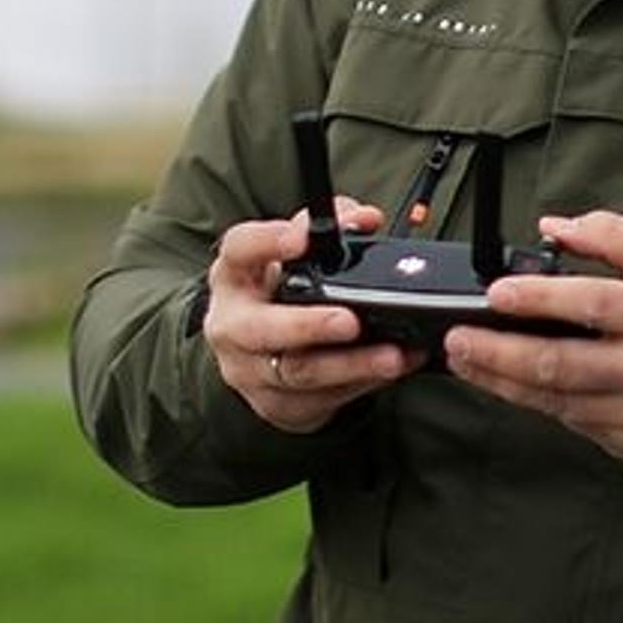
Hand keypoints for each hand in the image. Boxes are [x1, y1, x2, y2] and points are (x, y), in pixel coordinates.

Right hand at [204, 200, 415, 431]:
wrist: (254, 350)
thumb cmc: (277, 292)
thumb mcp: (292, 255)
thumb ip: (332, 227)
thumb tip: (365, 218)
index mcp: (234, 274)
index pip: (240, 249)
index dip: (268, 241)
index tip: (302, 238)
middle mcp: (231, 324)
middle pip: (263, 328)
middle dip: (309, 325)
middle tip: (349, 321)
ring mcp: (248, 370)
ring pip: (298, 372)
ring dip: (350, 365)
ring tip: (391, 355)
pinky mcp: (274, 405)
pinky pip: (321, 399)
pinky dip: (361, 385)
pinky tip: (391, 371)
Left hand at [442, 210, 622, 468]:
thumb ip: (614, 235)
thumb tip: (553, 227)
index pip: (594, 304)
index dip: (541, 298)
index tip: (496, 293)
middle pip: (561, 364)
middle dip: (499, 352)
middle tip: (457, 337)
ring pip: (556, 400)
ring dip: (502, 380)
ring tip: (466, 358)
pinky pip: (571, 421)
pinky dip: (535, 400)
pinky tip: (507, 381)